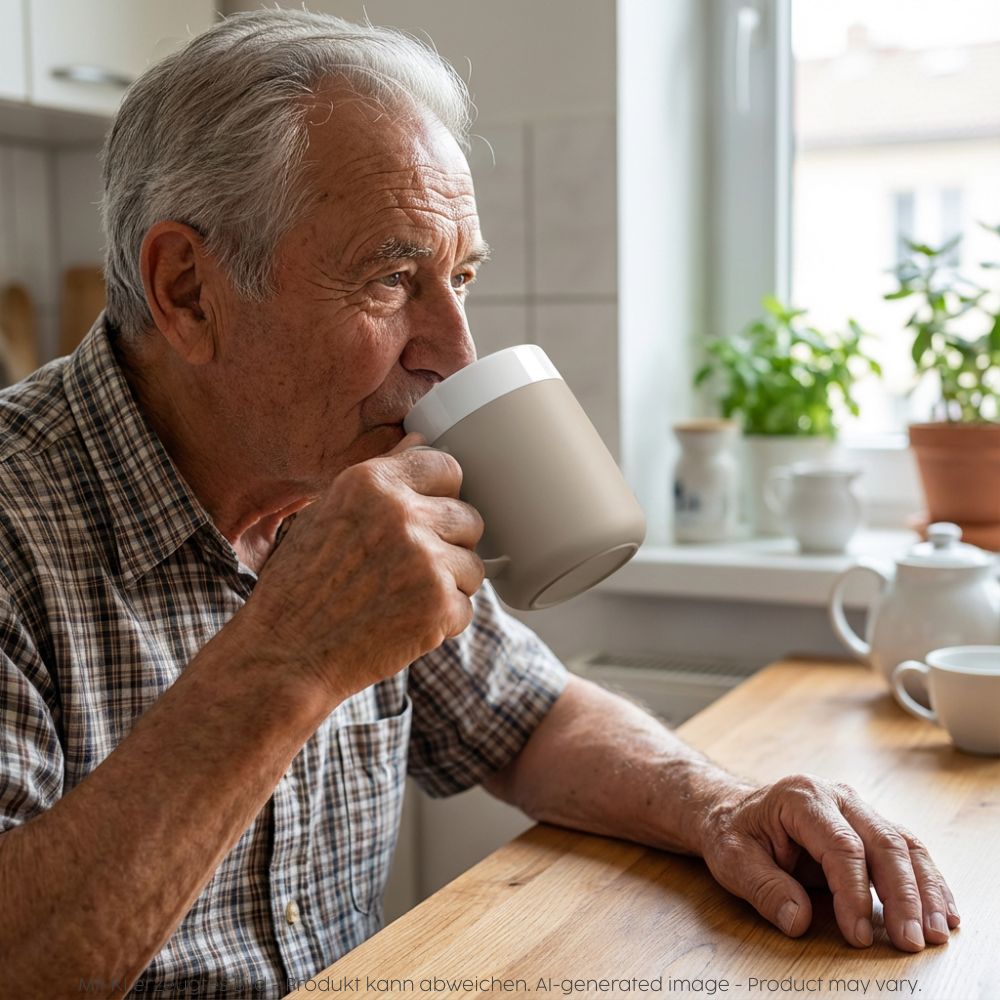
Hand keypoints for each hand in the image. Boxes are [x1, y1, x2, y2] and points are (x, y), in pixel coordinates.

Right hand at [236, 433, 485, 702]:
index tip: (427, 515)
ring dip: (448, 584)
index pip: (446, 466)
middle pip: (469, 517)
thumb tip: (419, 440)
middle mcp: (402, 514)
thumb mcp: (325, 513)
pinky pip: (466, 607)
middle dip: (448, 544)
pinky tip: (403, 623)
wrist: (285, 654)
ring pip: (473, 565)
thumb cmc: (300, 586)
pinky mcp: (439, 604)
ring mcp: (425, 559)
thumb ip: (379, 478)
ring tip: (403, 598)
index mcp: (371, 482)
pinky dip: (442, 621)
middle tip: (409, 569)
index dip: (441, 494)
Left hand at [699, 774, 959, 950]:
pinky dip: (927, 882)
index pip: (841, 846)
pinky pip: (906, 850)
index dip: (855, 893)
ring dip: (925, 890)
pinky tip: (942, 911)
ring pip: (904, 845)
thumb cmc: (732, 832)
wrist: (732, 811)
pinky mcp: (868, 826)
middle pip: (883, 843)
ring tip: (936, 932)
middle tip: (910, 942)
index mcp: (801, 798)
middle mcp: (836, 796)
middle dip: (902, 896)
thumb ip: (763, 887)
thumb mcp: (731, 858)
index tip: (859, 935)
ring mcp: (857, 808)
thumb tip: (797, 920)